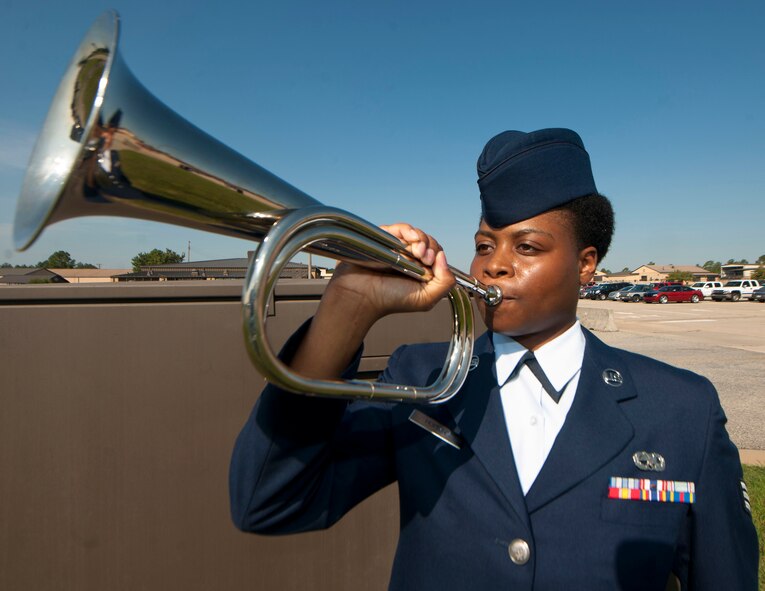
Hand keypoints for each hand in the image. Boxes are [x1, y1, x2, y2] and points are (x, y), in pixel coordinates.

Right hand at [325, 223, 455, 319]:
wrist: (361, 295)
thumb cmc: (390, 299)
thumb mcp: (426, 299)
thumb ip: (445, 282)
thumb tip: (443, 257)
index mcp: (421, 271)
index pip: (437, 255)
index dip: (437, 255)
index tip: (430, 263)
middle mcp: (410, 258)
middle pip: (429, 242)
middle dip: (430, 247)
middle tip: (424, 258)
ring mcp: (397, 248)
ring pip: (416, 234)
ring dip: (421, 239)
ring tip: (416, 251)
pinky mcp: (384, 239)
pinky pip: (400, 229)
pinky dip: (408, 230)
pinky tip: (410, 238)